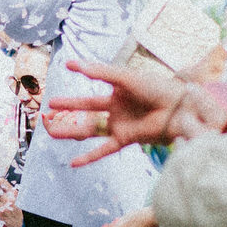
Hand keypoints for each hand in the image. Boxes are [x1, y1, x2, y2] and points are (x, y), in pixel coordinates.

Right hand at [44, 55, 226, 164]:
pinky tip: (73, 162)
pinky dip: (89, 157)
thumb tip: (71, 64)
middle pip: (86, 110)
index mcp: (117, 91)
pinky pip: (104, 150)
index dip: (82, 76)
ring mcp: (119, 125)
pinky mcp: (125, 139)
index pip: (94, 87)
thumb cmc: (155, 87)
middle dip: (68, 108)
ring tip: (50, 131)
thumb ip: (98, 72)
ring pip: (89, 130)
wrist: (178, 107)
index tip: (66, 66)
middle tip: (47, 108)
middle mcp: (115, 109)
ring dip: (70, 131)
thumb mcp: (124, 77)